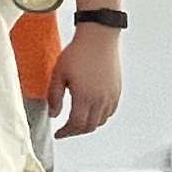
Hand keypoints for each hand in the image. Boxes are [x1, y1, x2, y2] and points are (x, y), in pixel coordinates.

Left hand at [49, 22, 122, 138]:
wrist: (99, 37)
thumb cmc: (78, 52)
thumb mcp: (59, 73)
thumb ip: (54, 96)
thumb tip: (54, 114)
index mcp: (85, 97)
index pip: (76, 125)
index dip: (66, 133)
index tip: (58, 134)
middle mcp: (101, 100)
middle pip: (90, 126)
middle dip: (76, 132)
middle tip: (65, 130)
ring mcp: (111, 96)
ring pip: (101, 121)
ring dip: (88, 125)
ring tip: (76, 121)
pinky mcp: (117, 90)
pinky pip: (110, 112)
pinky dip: (100, 117)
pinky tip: (91, 112)